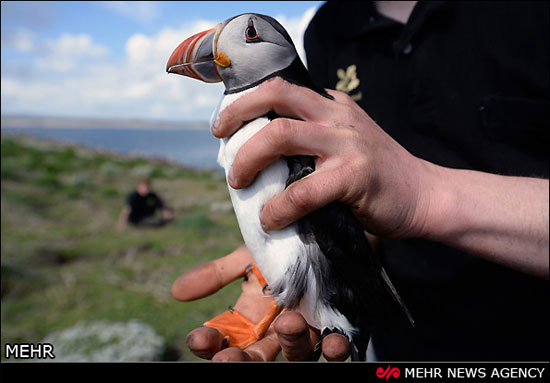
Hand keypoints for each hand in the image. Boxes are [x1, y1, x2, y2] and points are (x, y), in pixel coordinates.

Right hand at [172, 245, 349, 360]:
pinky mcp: (334, 324)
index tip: (198, 337)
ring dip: (290, 343)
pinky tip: (333, 341)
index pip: (223, 337)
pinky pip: (334, 345)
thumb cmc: (280, 245)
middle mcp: (274, 328)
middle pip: (254, 355)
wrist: (318, 230)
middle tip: (228, 358)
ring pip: (295, 352)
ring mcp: (305, 329)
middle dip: (239, 360)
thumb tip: (176, 291)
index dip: (209, 342)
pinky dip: (334, 347)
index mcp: (250, 316)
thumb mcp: (246, 256)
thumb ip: (216, 274)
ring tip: (287, 323)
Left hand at [212, 77, 435, 238]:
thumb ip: (313, 139)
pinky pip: (303, 191)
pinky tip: (271, 218)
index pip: (281, 89)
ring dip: (249, 158)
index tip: (224, 123)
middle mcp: (337, 115)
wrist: (424, 194)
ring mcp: (346, 143)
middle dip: (237, 115)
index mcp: (332, 105)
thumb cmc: (378, 175)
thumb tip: (262, 157)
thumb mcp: (345, 142)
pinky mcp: (354, 176)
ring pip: (282, 135)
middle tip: (220, 139)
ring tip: (238, 181)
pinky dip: (280, 207)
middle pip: (276, 96)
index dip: (246, 102)